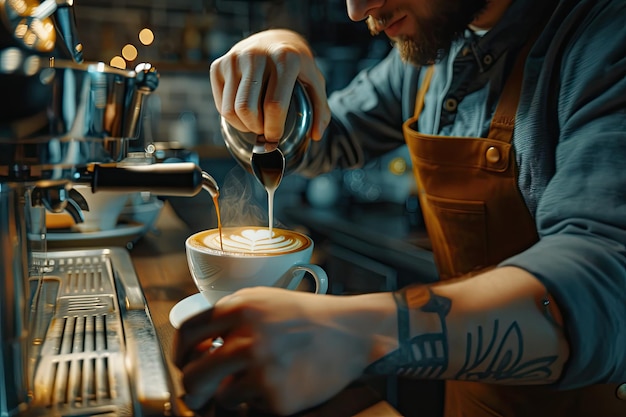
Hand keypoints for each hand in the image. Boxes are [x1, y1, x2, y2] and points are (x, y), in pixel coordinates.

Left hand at [173, 287, 395, 414]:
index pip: (186, 334)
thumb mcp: (264, 299)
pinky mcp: (277, 398)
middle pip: (194, 375)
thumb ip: (229, 314)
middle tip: (198, 394)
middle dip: (193, 389)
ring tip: (256, 380)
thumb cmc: (307, 315)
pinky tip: (281, 383)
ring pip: (222, 396)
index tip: (184, 362)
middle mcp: (246, 339)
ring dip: (232, 394)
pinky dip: (260, 400)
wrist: (350, 333)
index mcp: (240, 309)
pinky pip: (252, 407)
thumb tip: (198, 344)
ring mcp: (262, 370)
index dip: (180, 353)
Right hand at [210, 29, 330, 141]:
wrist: (275, 40)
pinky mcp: (219, 64)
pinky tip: (244, 114)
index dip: (274, 129)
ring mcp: (234, 58)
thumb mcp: (315, 82)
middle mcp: (256, 54)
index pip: (274, 105)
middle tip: (265, 130)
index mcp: (285, 58)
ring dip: (243, 126)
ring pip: (231, 110)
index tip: (276, 137)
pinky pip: (221, 105)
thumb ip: (321, 110)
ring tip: (256, 123)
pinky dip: (232, 118)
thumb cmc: (296, 66)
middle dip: (257, 129)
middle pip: (247, 109)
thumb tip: (315, 135)